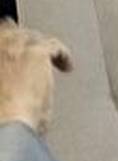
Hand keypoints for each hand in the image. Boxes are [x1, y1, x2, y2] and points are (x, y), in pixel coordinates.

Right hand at [0, 21, 72, 135]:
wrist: (6, 127)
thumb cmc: (2, 120)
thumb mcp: (1, 97)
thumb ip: (5, 85)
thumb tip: (13, 91)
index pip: (0, 39)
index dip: (7, 41)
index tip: (14, 49)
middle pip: (11, 32)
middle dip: (25, 38)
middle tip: (35, 48)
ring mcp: (15, 49)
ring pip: (33, 37)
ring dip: (43, 46)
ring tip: (52, 56)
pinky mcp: (36, 53)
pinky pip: (54, 46)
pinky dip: (62, 55)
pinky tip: (67, 65)